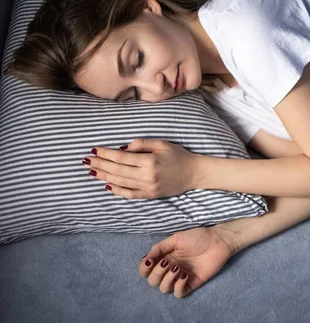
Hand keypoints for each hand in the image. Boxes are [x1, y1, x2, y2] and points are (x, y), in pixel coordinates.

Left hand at [83, 138, 199, 198]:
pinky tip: (107, 185)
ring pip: (120, 182)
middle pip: (117, 170)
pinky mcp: (150, 195)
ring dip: (104, 176)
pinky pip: (129, 194)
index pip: (121, 157)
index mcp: (149, 161)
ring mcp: (148, 187)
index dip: (106, 154)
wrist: (194, 173)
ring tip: (92, 171)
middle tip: (86, 160)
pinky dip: (117, 190)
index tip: (94, 150)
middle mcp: (147, 176)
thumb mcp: (161, 144)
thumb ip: (141, 144)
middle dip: (100, 164)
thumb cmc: (178, 155)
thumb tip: (122, 148)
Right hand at [138, 226, 236, 297]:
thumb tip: (145, 259)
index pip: (147, 270)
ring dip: (167, 279)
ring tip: (178, 268)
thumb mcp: (176, 238)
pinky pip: (179, 293)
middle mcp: (170, 269)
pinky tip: (185, 275)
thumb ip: (160, 248)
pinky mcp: (192, 283)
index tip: (151, 261)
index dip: (144, 269)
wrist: (218, 240)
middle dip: (157, 273)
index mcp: (165, 257)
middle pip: (153, 281)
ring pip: (164, 289)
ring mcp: (180, 277)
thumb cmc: (198, 236)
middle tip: (167, 263)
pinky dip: (178, 286)